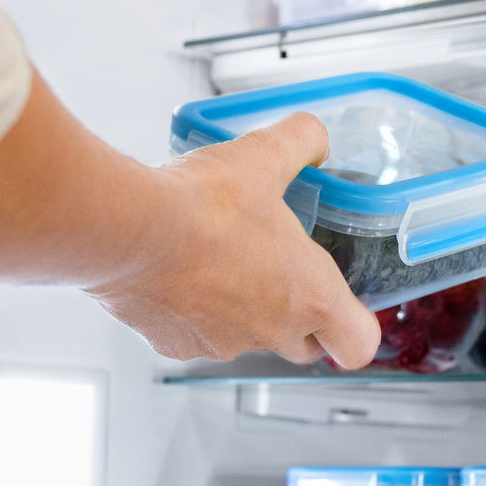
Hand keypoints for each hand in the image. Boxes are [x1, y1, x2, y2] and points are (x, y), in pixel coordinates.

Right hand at [85, 112, 380, 367]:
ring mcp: (222, 345)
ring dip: (240, 309)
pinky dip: (190, 312)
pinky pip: (194, 336)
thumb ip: (302, 141)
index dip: (356, 327)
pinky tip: (177, 272)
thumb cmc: (202, 203)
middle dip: (298, 318)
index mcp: (310, 296)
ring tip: (218, 259)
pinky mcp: (175, 346)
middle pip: (303, 347)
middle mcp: (270, 331)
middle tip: (281, 274)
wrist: (127, 229)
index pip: (358, 344)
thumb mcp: (265, 154)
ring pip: (244, 338)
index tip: (344, 308)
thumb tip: (314, 138)